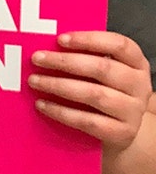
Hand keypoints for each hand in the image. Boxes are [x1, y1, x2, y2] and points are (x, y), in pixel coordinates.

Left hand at [29, 32, 152, 153]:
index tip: (60, 39)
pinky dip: (61, 112)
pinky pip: (88, 121)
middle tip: (36, 59)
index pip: (119, 45)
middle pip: (103, 68)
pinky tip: (41, 104)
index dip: (89, 39)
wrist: (120, 131)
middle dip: (64, 62)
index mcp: (137, 63)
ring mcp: (133, 111)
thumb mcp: (103, 72)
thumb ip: (84, 57)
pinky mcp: (122, 133)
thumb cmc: (104, 91)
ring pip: (94, 94)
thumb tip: (47, 47)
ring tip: (34, 81)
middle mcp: (139, 85)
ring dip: (59, 86)